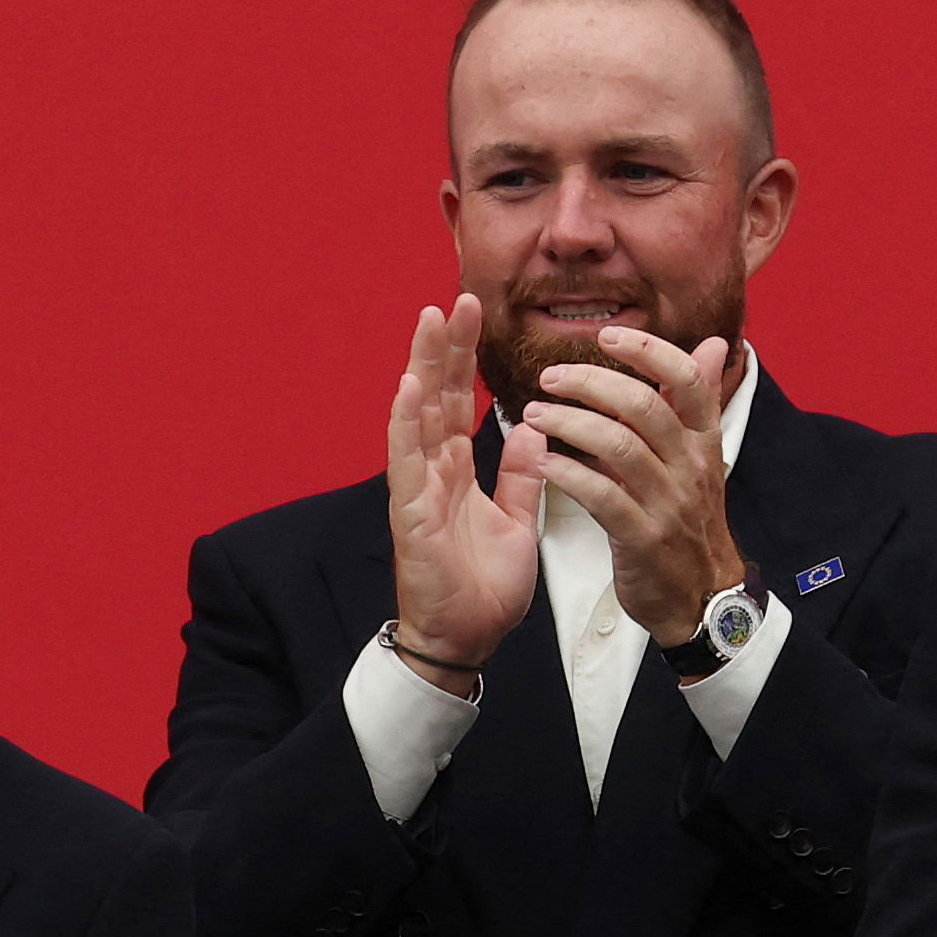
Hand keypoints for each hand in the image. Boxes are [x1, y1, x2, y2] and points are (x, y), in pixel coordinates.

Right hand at [387, 295, 544, 678]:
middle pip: (438, 395)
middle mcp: (433, 470)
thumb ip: (521, 473)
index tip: (475, 311)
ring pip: (417, 415)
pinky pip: (406, 461)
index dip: (466, 357)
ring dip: (423, 366)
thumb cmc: (485, 586)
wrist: (468, 639)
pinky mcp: (410, 513)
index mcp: (458, 469)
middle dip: (447, 346)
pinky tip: (411, 386)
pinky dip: (406, 422)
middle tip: (458, 296)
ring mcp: (417, 488)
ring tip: (430, 320)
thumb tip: (530, 428)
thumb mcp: (518, 520)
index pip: (461, 400)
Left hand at [520, 328, 745, 644]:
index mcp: (703, 440)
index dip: (649, 351)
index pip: (687, 380)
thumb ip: (694, 401)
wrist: (700, 595)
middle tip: (550, 376)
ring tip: (534, 415)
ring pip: (620, 447)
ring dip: (571, 424)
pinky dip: (569, 475)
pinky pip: (603, 498)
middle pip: (645, 407)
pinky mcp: (642, 538)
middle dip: (593, 383)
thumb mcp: (700, 457)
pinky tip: (541, 464)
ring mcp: (668, 503)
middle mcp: (689, 466)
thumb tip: (710, 344)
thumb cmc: (687, 519)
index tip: (609, 334)